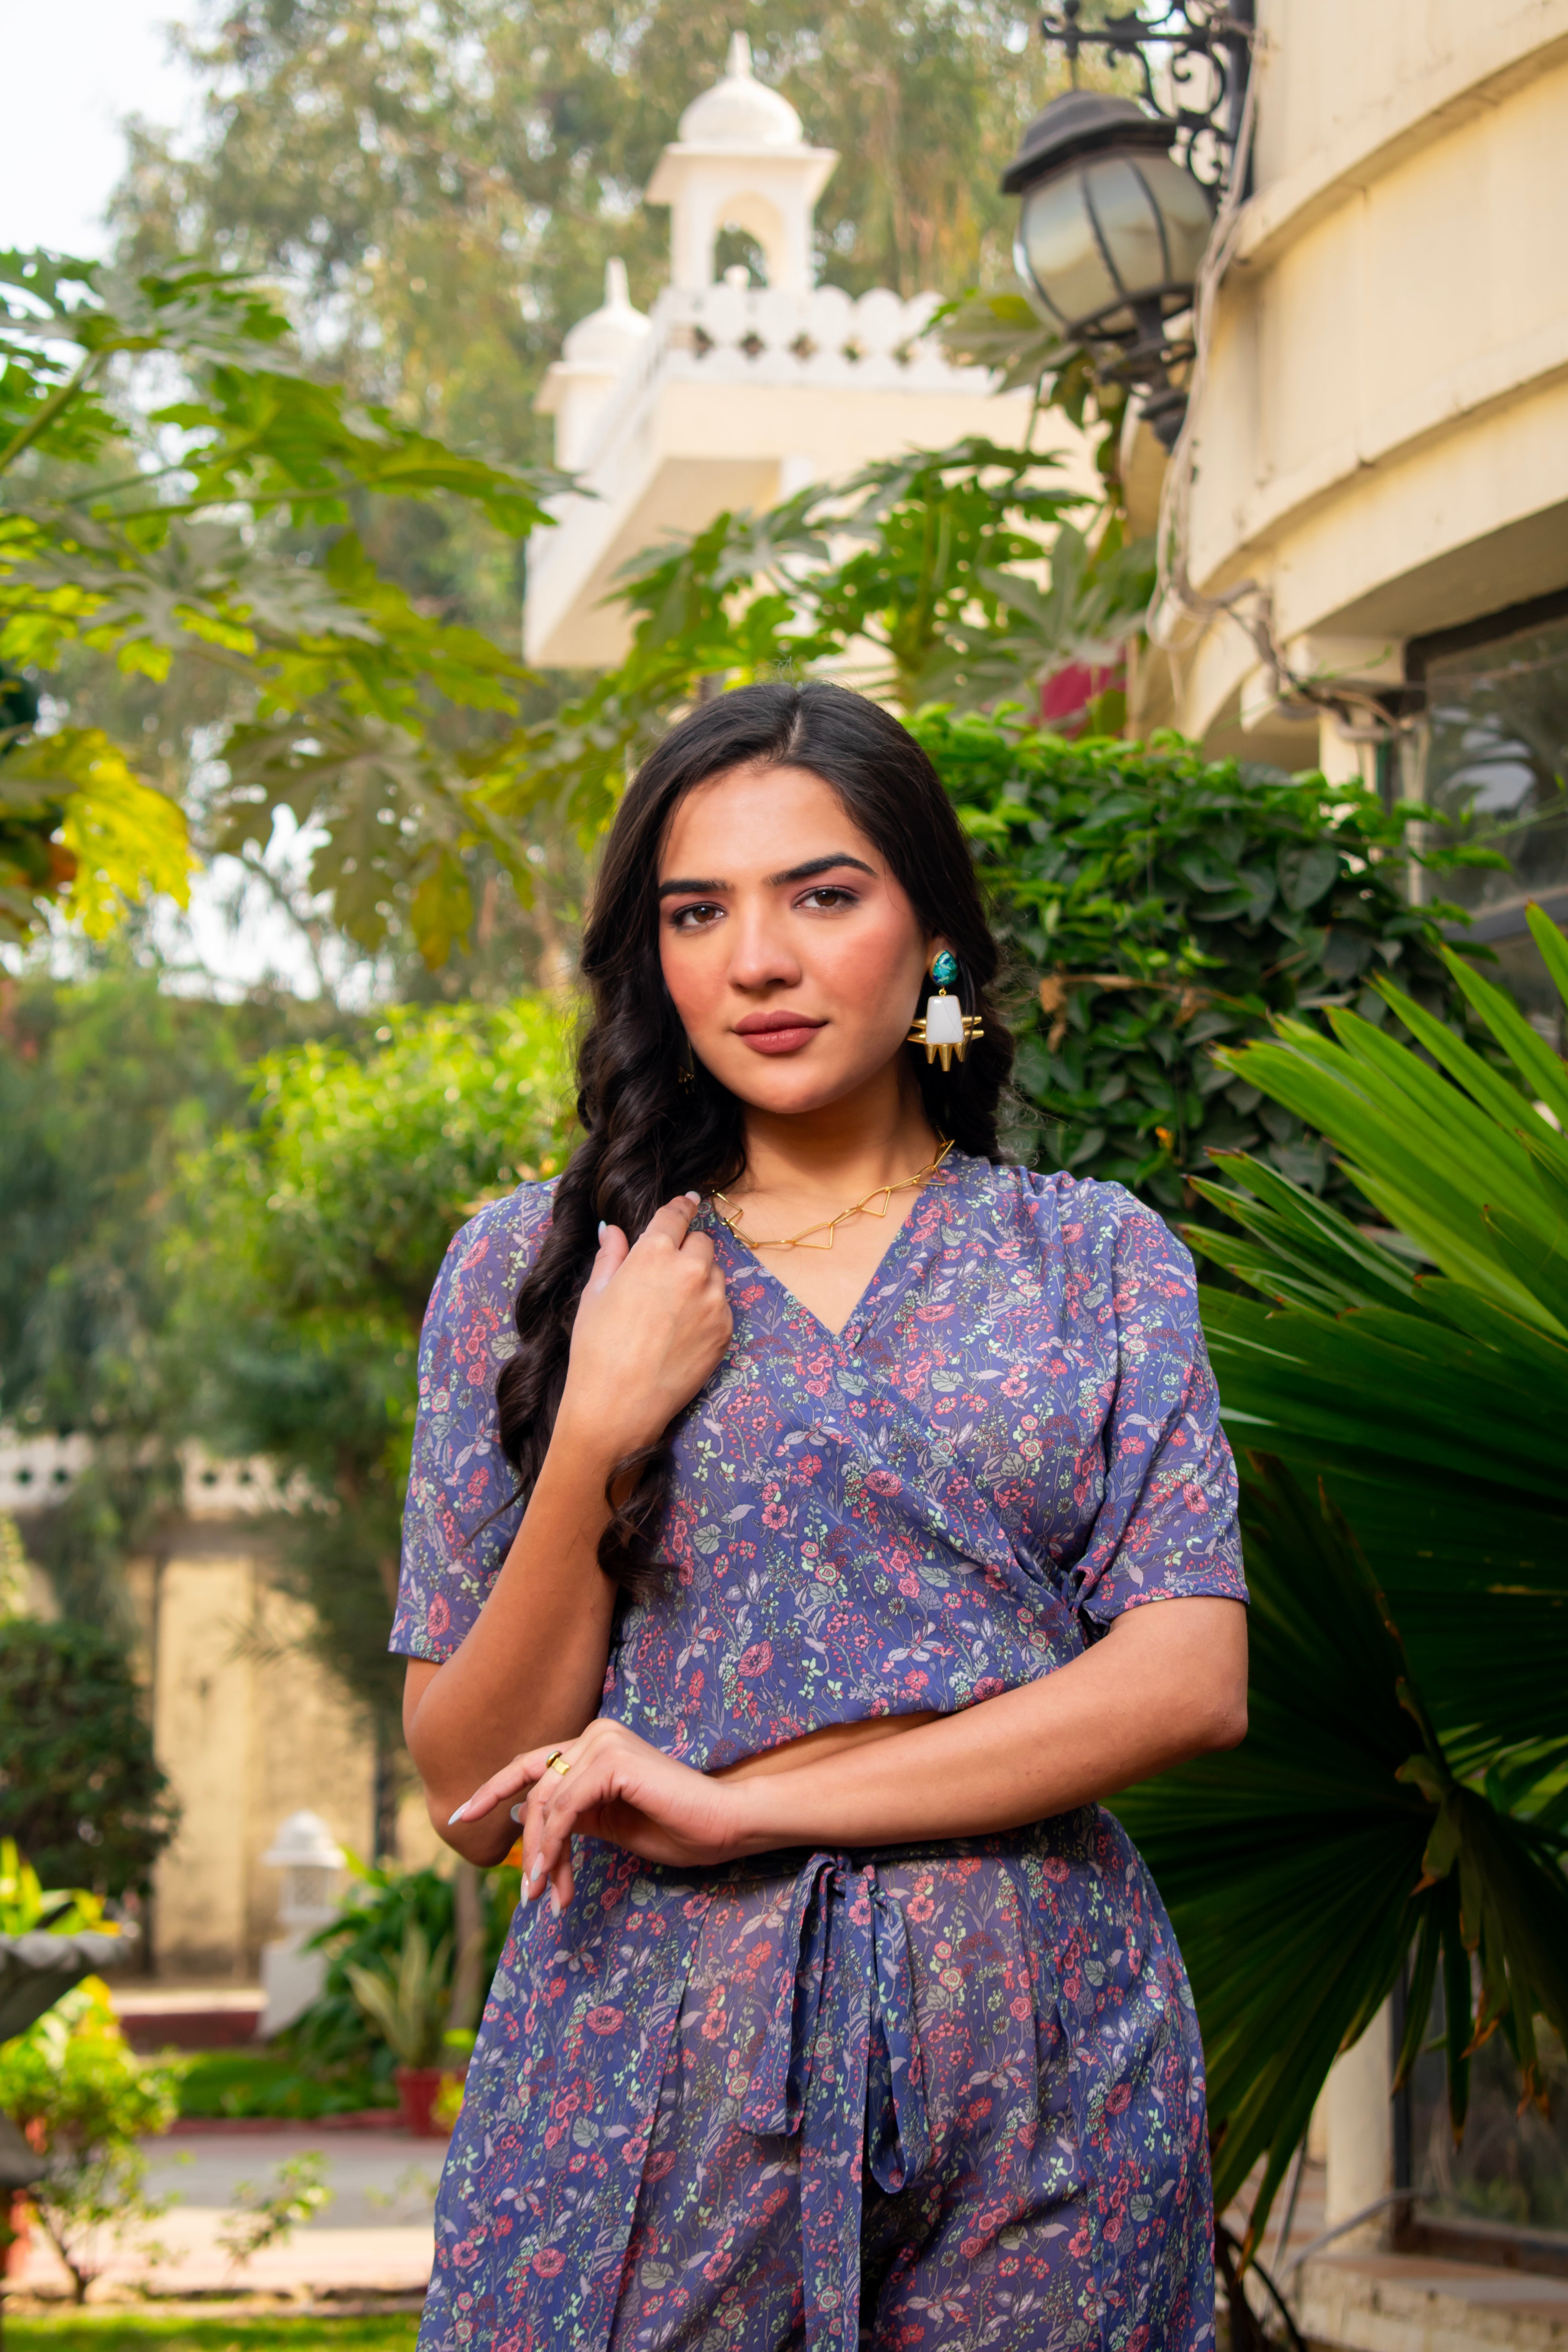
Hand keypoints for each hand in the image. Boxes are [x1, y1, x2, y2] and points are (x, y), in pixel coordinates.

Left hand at [448, 1721, 745, 1910]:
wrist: (724, 1823)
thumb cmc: (675, 1826)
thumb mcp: (611, 1824)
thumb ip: (571, 1816)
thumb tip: (523, 1820)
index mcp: (593, 1744)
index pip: (529, 1766)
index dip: (490, 1791)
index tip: (459, 1819)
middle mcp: (594, 1733)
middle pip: (533, 1789)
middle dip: (523, 1843)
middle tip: (524, 1891)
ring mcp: (603, 1742)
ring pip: (544, 1803)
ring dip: (539, 1855)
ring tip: (542, 1894)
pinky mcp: (613, 1762)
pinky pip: (564, 1809)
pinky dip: (552, 1846)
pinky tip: (552, 1876)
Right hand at [556, 1193, 732, 1468]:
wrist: (618, 1405)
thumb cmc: (596, 1349)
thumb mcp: (594, 1295)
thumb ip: (610, 1256)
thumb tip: (612, 1230)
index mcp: (654, 1253)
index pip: (676, 1216)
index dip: (682, 1206)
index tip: (689, 1200)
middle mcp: (690, 1270)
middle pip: (702, 1243)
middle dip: (688, 1249)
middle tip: (668, 1271)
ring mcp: (713, 1301)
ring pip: (715, 1274)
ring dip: (700, 1280)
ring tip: (672, 1309)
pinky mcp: (726, 1330)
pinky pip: (722, 1306)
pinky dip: (708, 1310)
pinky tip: (682, 1332)